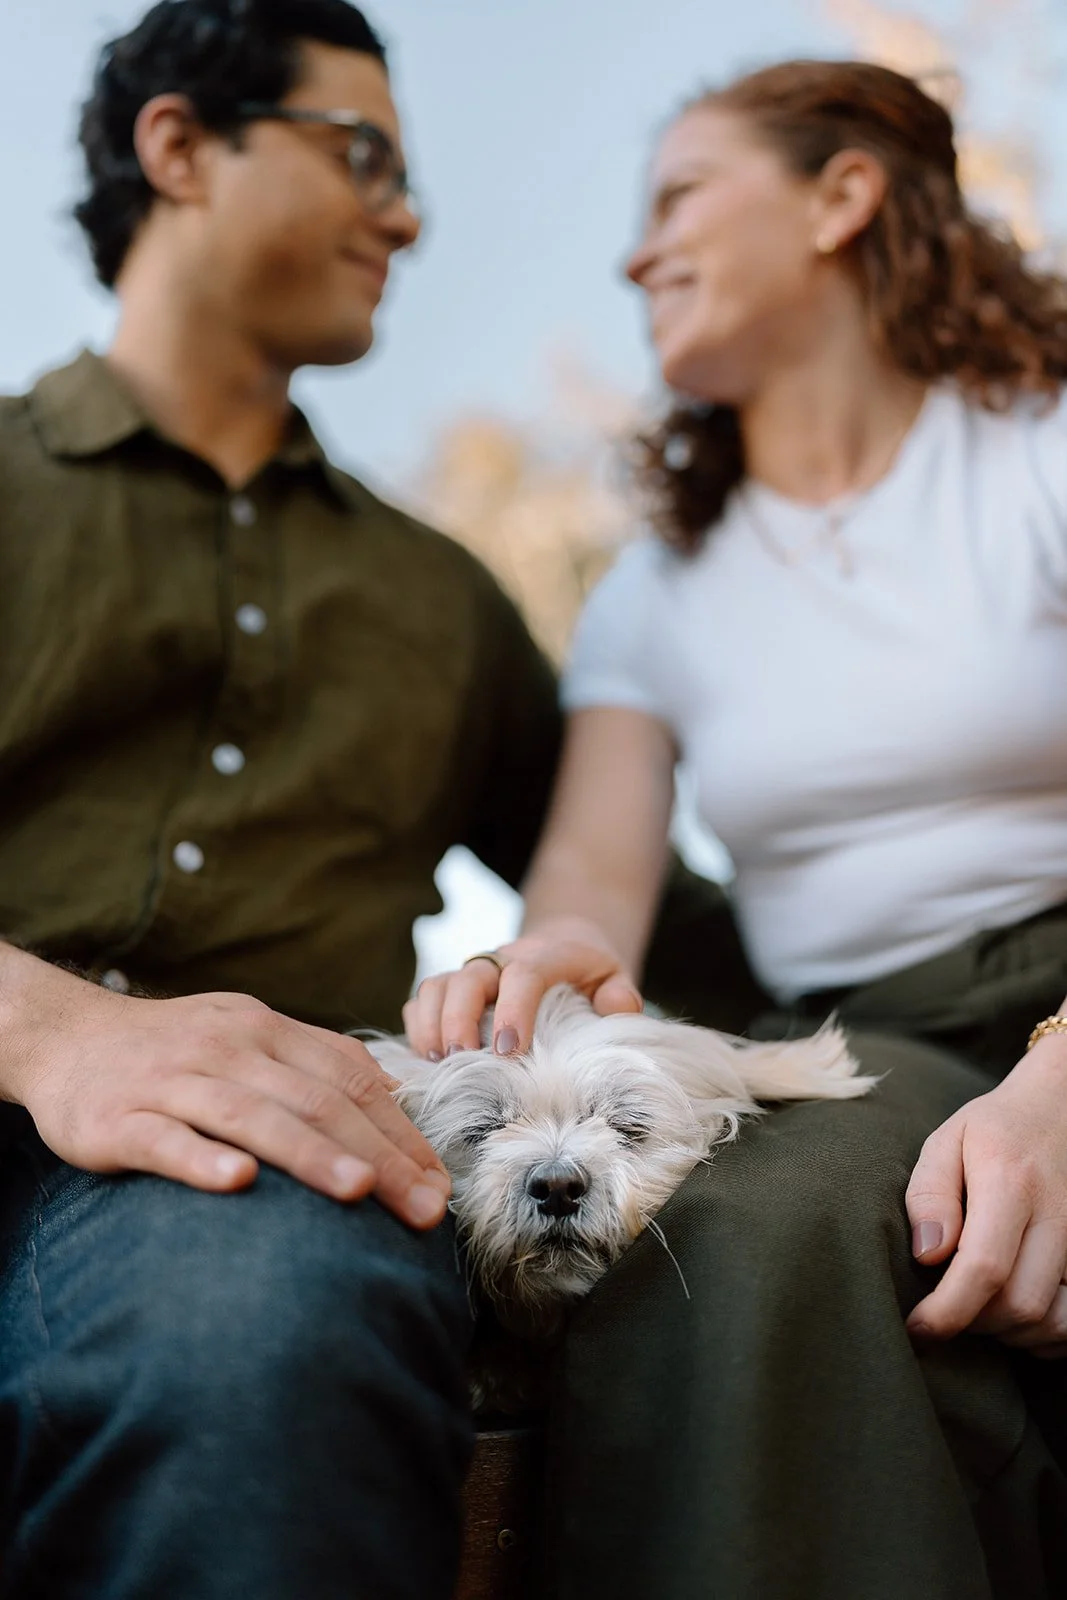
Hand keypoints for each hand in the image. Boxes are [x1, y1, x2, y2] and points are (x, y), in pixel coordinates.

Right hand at [10, 971, 450, 1228]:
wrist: (65, 1036)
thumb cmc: (174, 1049)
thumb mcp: (247, 1035)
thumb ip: (312, 1063)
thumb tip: (392, 1097)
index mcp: (265, 1030)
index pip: (349, 1076)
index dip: (399, 1129)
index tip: (438, 1180)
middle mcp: (226, 1049)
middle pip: (315, 1099)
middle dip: (380, 1154)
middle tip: (424, 1207)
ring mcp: (171, 1081)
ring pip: (250, 1115)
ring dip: (310, 1153)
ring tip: (360, 1191)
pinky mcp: (117, 1119)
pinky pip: (164, 1139)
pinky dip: (202, 1159)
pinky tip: (238, 1183)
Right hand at [403, 920, 642, 1059]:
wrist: (564, 944)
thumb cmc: (589, 973)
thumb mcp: (615, 977)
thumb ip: (620, 995)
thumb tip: (617, 1010)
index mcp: (546, 956)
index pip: (525, 974)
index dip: (514, 1009)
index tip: (508, 1050)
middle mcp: (503, 960)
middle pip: (469, 977)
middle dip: (459, 1019)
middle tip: (460, 1059)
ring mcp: (474, 973)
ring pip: (438, 985)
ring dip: (432, 1025)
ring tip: (437, 1064)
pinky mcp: (452, 988)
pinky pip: (422, 999)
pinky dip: (418, 1027)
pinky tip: (426, 1059)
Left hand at [905, 1040, 1066, 1355]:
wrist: (1060, 1110)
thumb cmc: (994, 1130)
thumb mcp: (947, 1142)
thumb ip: (930, 1194)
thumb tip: (927, 1254)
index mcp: (1012, 1182)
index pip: (985, 1266)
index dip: (949, 1311)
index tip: (918, 1328)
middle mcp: (1057, 1216)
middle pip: (1020, 1305)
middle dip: (973, 1324)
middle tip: (942, 1307)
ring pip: (1051, 1322)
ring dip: (1007, 1333)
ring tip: (975, 1307)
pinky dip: (1043, 1335)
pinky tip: (1012, 1315)